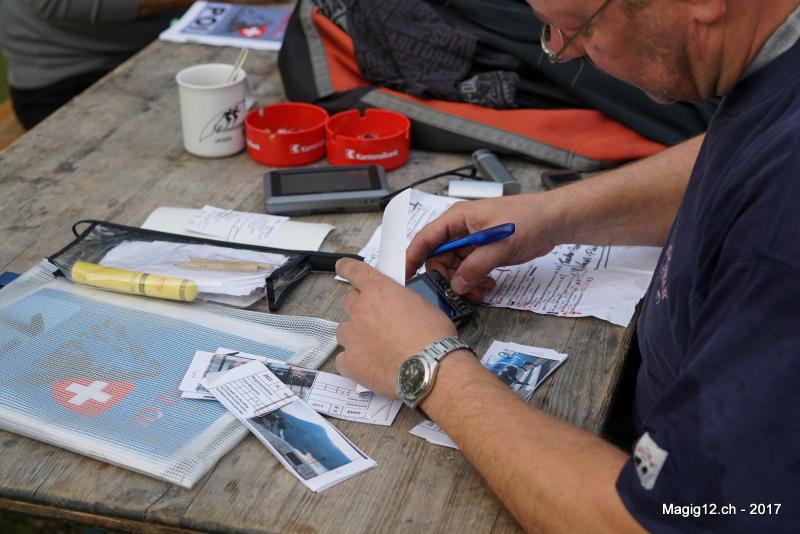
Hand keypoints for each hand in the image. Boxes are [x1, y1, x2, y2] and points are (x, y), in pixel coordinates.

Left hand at [335, 258, 456, 398]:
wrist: (429, 368)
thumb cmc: (432, 338)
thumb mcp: (422, 304)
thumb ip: (399, 300)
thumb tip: (395, 306)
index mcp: (378, 291)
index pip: (354, 271)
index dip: (346, 267)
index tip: (341, 266)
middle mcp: (361, 311)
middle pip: (349, 302)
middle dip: (361, 307)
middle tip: (377, 319)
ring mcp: (353, 337)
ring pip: (344, 330)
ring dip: (355, 334)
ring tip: (375, 345)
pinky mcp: (351, 362)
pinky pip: (343, 359)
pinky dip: (354, 360)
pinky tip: (369, 363)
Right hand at [405, 193, 560, 300]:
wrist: (553, 221)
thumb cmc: (528, 219)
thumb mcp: (498, 245)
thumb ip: (475, 267)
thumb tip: (457, 286)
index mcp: (457, 218)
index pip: (425, 239)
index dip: (412, 258)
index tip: (405, 277)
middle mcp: (460, 229)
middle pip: (438, 258)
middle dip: (447, 278)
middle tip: (457, 294)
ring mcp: (471, 241)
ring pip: (454, 268)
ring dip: (463, 283)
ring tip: (479, 291)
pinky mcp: (482, 251)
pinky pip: (468, 271)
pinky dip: (474, 282)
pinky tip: (486, 286)